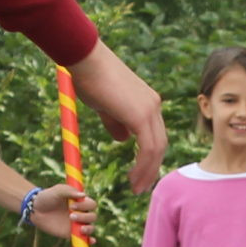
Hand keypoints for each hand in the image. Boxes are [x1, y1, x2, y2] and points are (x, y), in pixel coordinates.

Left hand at [28, 184, 97, 240]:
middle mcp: (81, 213)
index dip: (85, 206)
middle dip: (84, 217)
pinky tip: (91, 241)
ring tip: (80, 229)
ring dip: (88, 229)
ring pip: (91, 228)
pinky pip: (84, 239)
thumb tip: (83, 195)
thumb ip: (69, 191)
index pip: (92, 204)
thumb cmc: (47, 197)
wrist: (35, 209)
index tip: (72, 206)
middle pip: (93, 217)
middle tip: (71, 216)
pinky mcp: (72, 234)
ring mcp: (78, 224)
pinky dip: (89, 241)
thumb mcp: (57, 190)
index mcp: (80, 202)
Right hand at [66, 41, 166, 195]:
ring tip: (137, 188)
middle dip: (152, 168)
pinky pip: (148, 148)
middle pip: (160, 144)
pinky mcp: (141, 115)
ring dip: (148, 171)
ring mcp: (150, 109)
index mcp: (147, 102)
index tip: (140, 173)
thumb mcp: (105, 106)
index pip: (155, 135)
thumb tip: (123, 140)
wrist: (85, 58)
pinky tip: (134, 178)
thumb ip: (116, 123)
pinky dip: (143, 166)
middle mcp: (153, 106)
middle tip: (141, 186)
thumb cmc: (89, 77)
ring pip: (157, 149)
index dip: (150, 157)